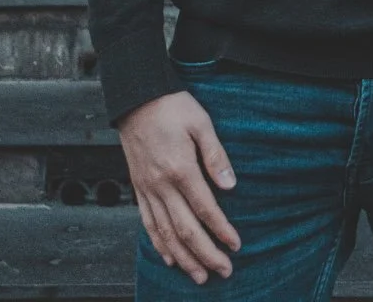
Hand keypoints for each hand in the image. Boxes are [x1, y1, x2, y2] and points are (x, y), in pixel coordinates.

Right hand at [117, 91, 240, 284]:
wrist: (136, 98)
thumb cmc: (172, 106)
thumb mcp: (200, 121)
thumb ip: (215, 155)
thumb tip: (230, 186)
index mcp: (180, 168)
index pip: (205, 208)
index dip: (221, 230)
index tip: (236, 245)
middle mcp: (162, 184)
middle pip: (185, 229)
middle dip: (206, 254)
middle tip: (224, 271)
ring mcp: (147, 188)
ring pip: (165, 233)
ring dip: (184, 257)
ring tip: (200, 275)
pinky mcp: (138, 188)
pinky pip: (147, 223)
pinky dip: (159, 244)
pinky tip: (170, 258)